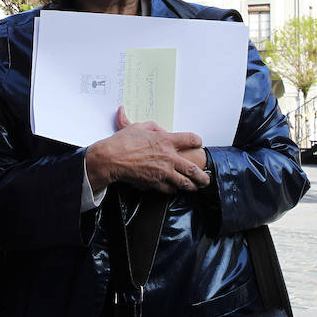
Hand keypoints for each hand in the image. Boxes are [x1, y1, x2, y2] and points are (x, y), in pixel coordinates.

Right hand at [86, 107, 209, 193]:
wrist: (110, 159)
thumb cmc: (122, 142)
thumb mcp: (139, 126)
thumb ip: (154, 127)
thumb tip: (161, 130)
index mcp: (166, 140)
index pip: (191, 139)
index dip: (197, 141)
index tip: (197, 143)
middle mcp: (168, 157)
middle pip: (193, 169)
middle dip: (202, 175)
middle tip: (205, 178)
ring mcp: (163, 172)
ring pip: (184, 183)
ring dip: (192, 186)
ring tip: (196, 187)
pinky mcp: (155, 183)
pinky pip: (170, 190)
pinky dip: (174, 190)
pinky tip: (176, 189)